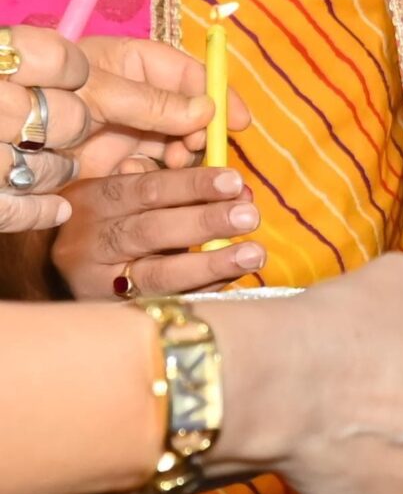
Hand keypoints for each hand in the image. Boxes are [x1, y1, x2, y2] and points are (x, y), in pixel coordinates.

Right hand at [52, 159, 266, 296]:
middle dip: (205, 222)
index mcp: (95, 200)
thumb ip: (177, 191)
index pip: (147, 189)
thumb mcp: (126, 197)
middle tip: (250, 216)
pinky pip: (166, 301)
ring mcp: (101, 282)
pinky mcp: (115, 312)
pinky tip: (233, 278)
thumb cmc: (108, 224)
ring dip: (211, 264)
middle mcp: (92, 241)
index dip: (192, 185)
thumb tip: (238, 190)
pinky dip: (203, 289)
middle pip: (152, 231)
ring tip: (253, 254)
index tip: (234, 181)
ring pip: (159, 275)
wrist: (59, 273)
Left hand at [75, 33, 245, 177]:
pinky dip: (153, 179)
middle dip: (199, 131)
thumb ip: (154, 103)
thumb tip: (208, 110)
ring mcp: (126, 133)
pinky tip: (137, 174)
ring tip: (173, 162)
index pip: (187, 73)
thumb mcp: (100, 91)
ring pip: (174, 146)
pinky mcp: (115, 165)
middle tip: (195, 145)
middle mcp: (136, 98)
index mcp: (133, 64)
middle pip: (187, 114)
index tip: (237, 121)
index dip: (216, 94)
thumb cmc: (44, 97)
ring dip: (182, 156)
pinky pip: (149, 173)